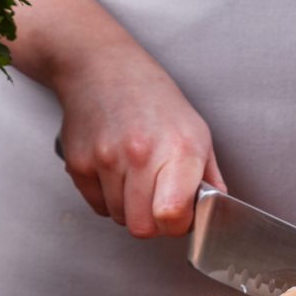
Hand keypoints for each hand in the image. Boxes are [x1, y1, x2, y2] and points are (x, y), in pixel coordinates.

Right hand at [53, 50, 224, 237]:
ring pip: (119, 219)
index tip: (180, 216)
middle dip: (153, 223)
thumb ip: (209, 175)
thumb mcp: (195, 129)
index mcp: (178, 148)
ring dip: (129, 208)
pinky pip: (97, 206)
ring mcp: (106, 159)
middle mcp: (141, 154)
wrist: (101, 67)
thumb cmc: (152, 97)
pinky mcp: (78, 164)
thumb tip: (217, 210)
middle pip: (142, 228)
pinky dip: (107, 198)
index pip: (172, 215)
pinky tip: (115, 171)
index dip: (178, 225)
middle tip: (158, 202)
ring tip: (136, 177)